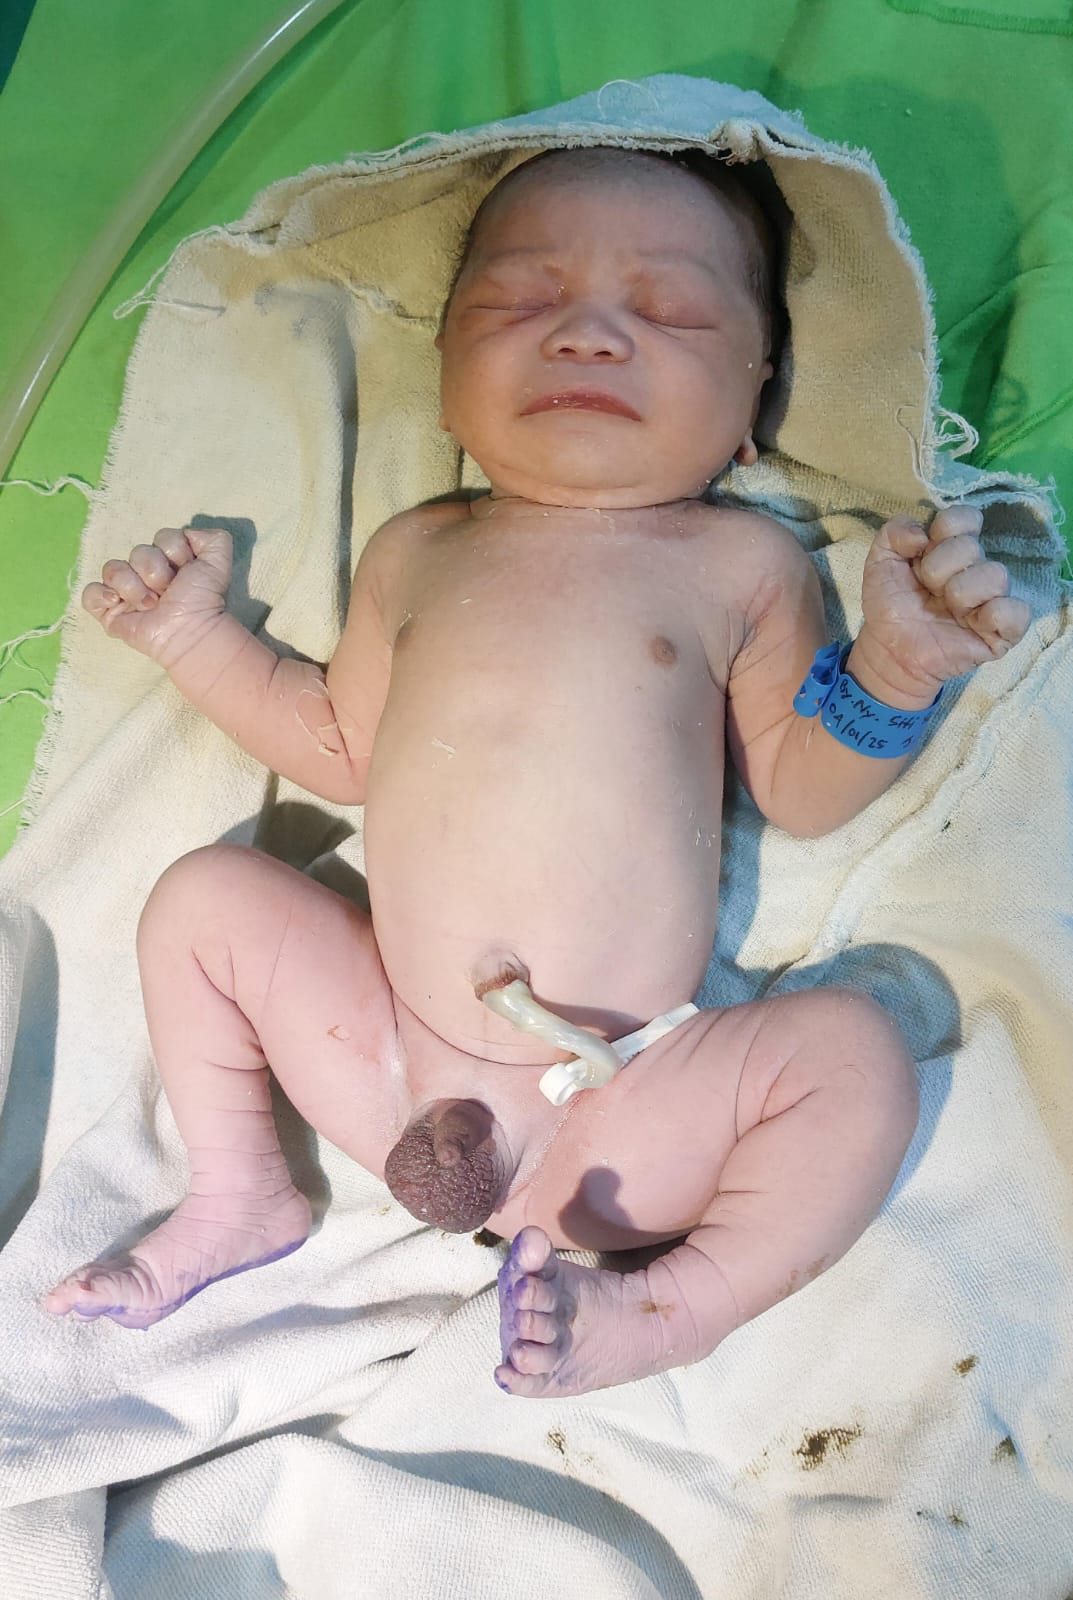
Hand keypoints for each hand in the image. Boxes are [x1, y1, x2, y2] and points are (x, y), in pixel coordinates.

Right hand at [82, 526, 232, 665]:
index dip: (175, 553)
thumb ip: (215, 538)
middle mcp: (144, 573)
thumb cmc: (204, 598)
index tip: (187, 572)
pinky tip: (117, 604)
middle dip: (157, 573)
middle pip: (138, 552)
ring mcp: (124, 592)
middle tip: (169, 593)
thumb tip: (189, 533)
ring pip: (113, 569)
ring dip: (135, 589)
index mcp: (167, 560)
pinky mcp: (108, 612)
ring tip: (151, 606)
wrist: (191, 631)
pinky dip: (100, 596)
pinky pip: (89, 593)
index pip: (162, 537)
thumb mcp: (218, 562)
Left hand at [857, 505, 1030, 696]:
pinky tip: (971, 623)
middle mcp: (976, 569)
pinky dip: (994, 614)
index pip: (965, 517)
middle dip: (938, 570)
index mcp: (952, 548)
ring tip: (945, 610)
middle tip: (927, 591)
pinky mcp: (1002, 632)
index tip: (921, 553)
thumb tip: (922, 534)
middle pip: (971, 548)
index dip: (943, 532)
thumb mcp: (881, 561)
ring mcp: (992, 599)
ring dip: (961, 594)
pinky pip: (1017, 612)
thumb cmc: (891, 605)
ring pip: (996, 575)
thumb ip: (894, 532)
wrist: (889, 650)